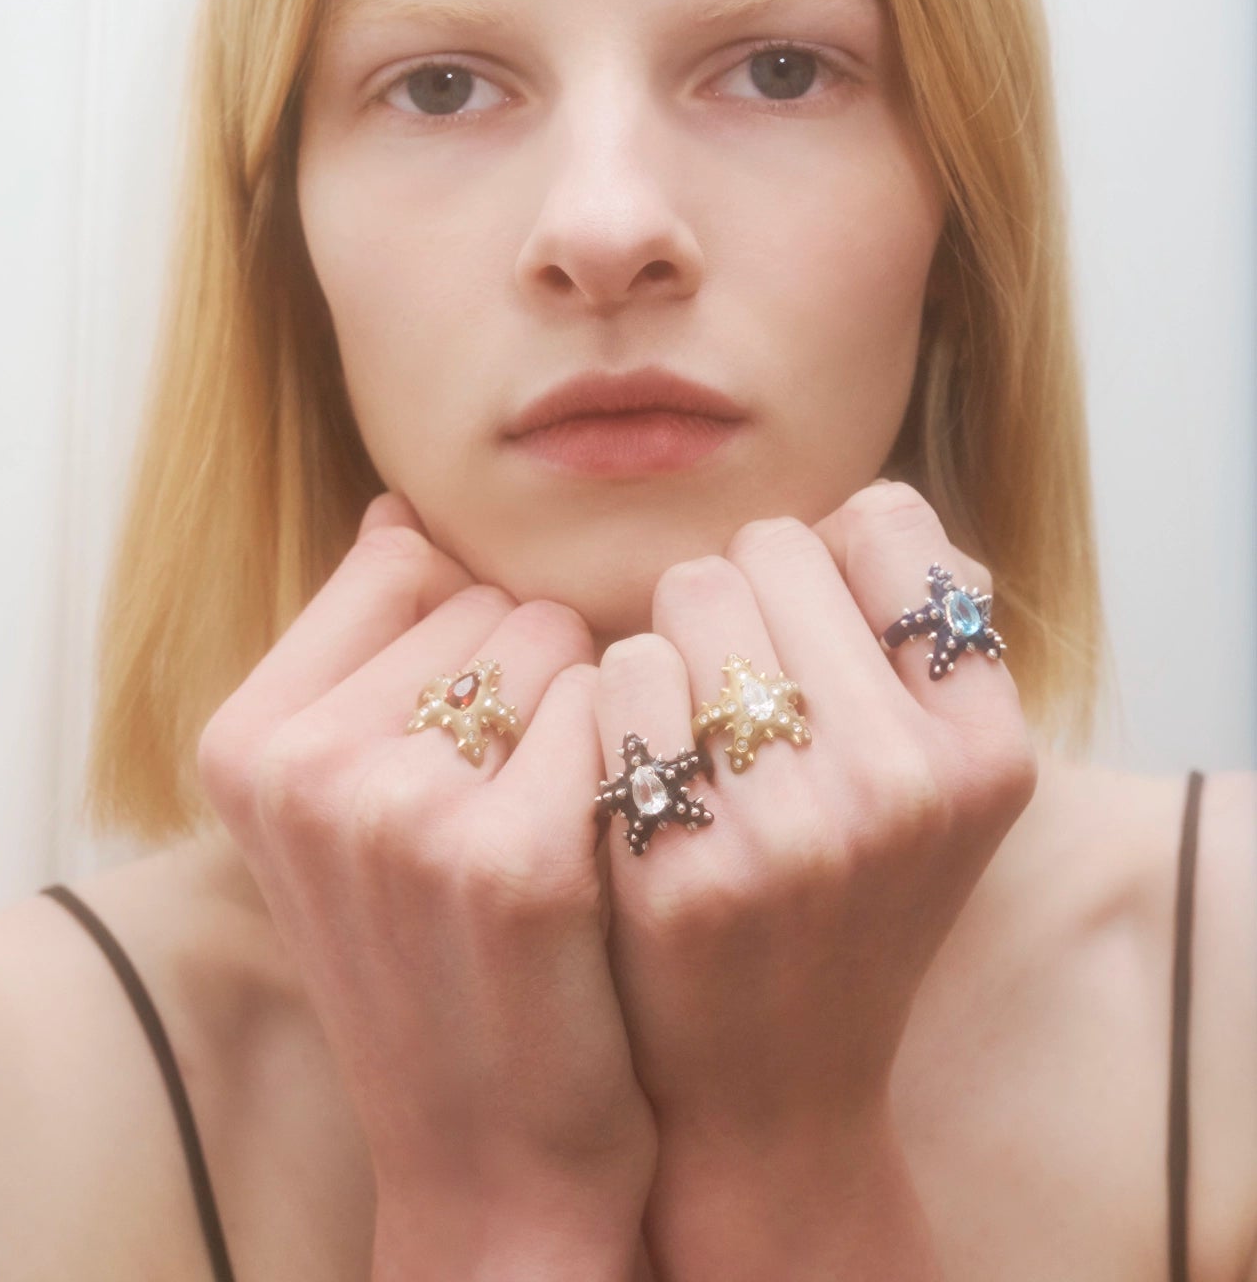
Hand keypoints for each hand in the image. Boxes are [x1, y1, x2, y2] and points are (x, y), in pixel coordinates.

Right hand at [195, 491, 656, 1273]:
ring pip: (560, 640)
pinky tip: (611, 847)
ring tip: (560, 824)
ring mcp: (401, 811)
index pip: (404, 566)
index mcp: (248, 740)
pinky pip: (614, 707)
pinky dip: (636, 759)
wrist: (490, 1155)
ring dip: (589, 712)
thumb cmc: (433, 956)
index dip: (472, 636)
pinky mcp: (510, 856)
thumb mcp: (346, 809)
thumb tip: (399, 512)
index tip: (476, 732)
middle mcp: (306, 767)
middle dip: (531, 678)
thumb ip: (364, 655)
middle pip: (489, 602)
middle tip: (518, 800)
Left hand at [592, 480, 1037, 1192]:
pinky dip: (617, 705)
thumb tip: (857, 512)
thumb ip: (919, 634)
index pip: (885, 521)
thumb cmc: (848, 893)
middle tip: (735, 688)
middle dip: (737, 597)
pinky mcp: (684, 863)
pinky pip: (624, 674)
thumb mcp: (939, 778)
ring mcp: (793, 824)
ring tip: (692, 732)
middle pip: (769, 546)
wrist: (775, 1090)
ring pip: (690, 591)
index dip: (828, 562)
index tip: (812, 631)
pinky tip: (640, 775)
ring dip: (674, 642)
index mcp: (985, 746)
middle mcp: (903, 779)